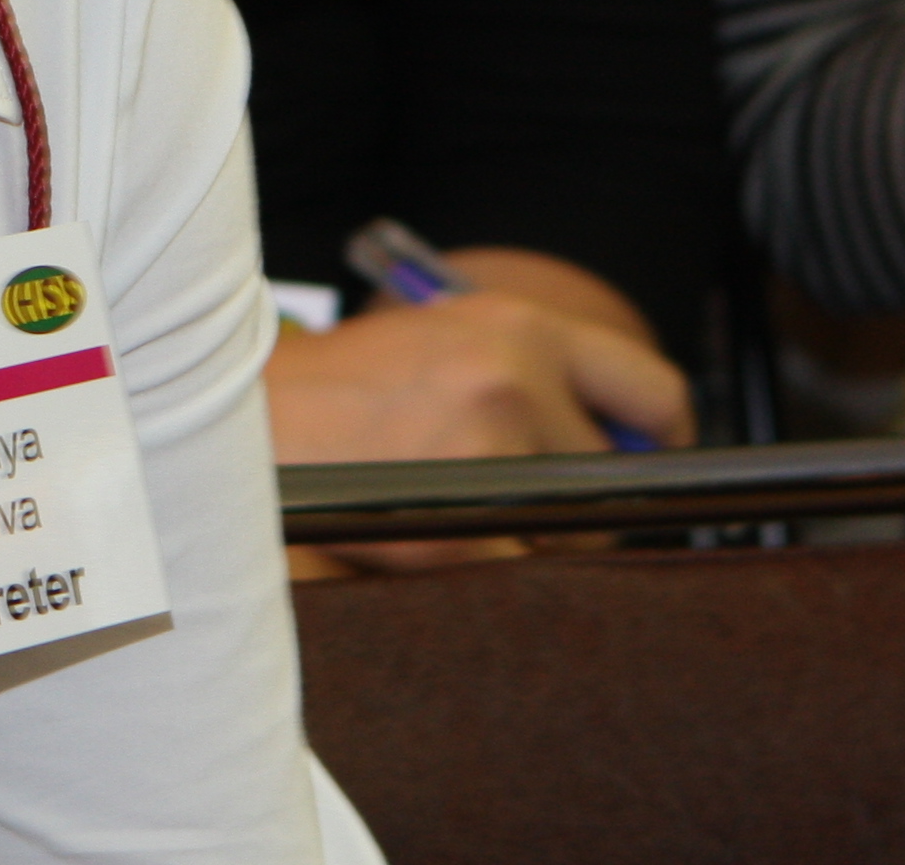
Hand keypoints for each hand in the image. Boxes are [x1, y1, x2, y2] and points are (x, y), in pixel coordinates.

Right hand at [264, 257, 689, 578]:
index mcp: (520, 328)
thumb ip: (535, 375)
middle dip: (575, 503)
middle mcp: (515, 379)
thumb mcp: (446, 339)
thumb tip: (624, 449)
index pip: (653, 389)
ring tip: (455, 513)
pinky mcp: (455, 526)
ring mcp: (487, 453)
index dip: (662, 439)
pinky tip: (436, 546)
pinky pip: (517, 577)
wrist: (242, 416)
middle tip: (519, 503)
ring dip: (528, 542)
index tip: (647, 463)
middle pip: (610, 478)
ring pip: (567, 537)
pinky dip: (487, 574)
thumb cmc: (341, 386)